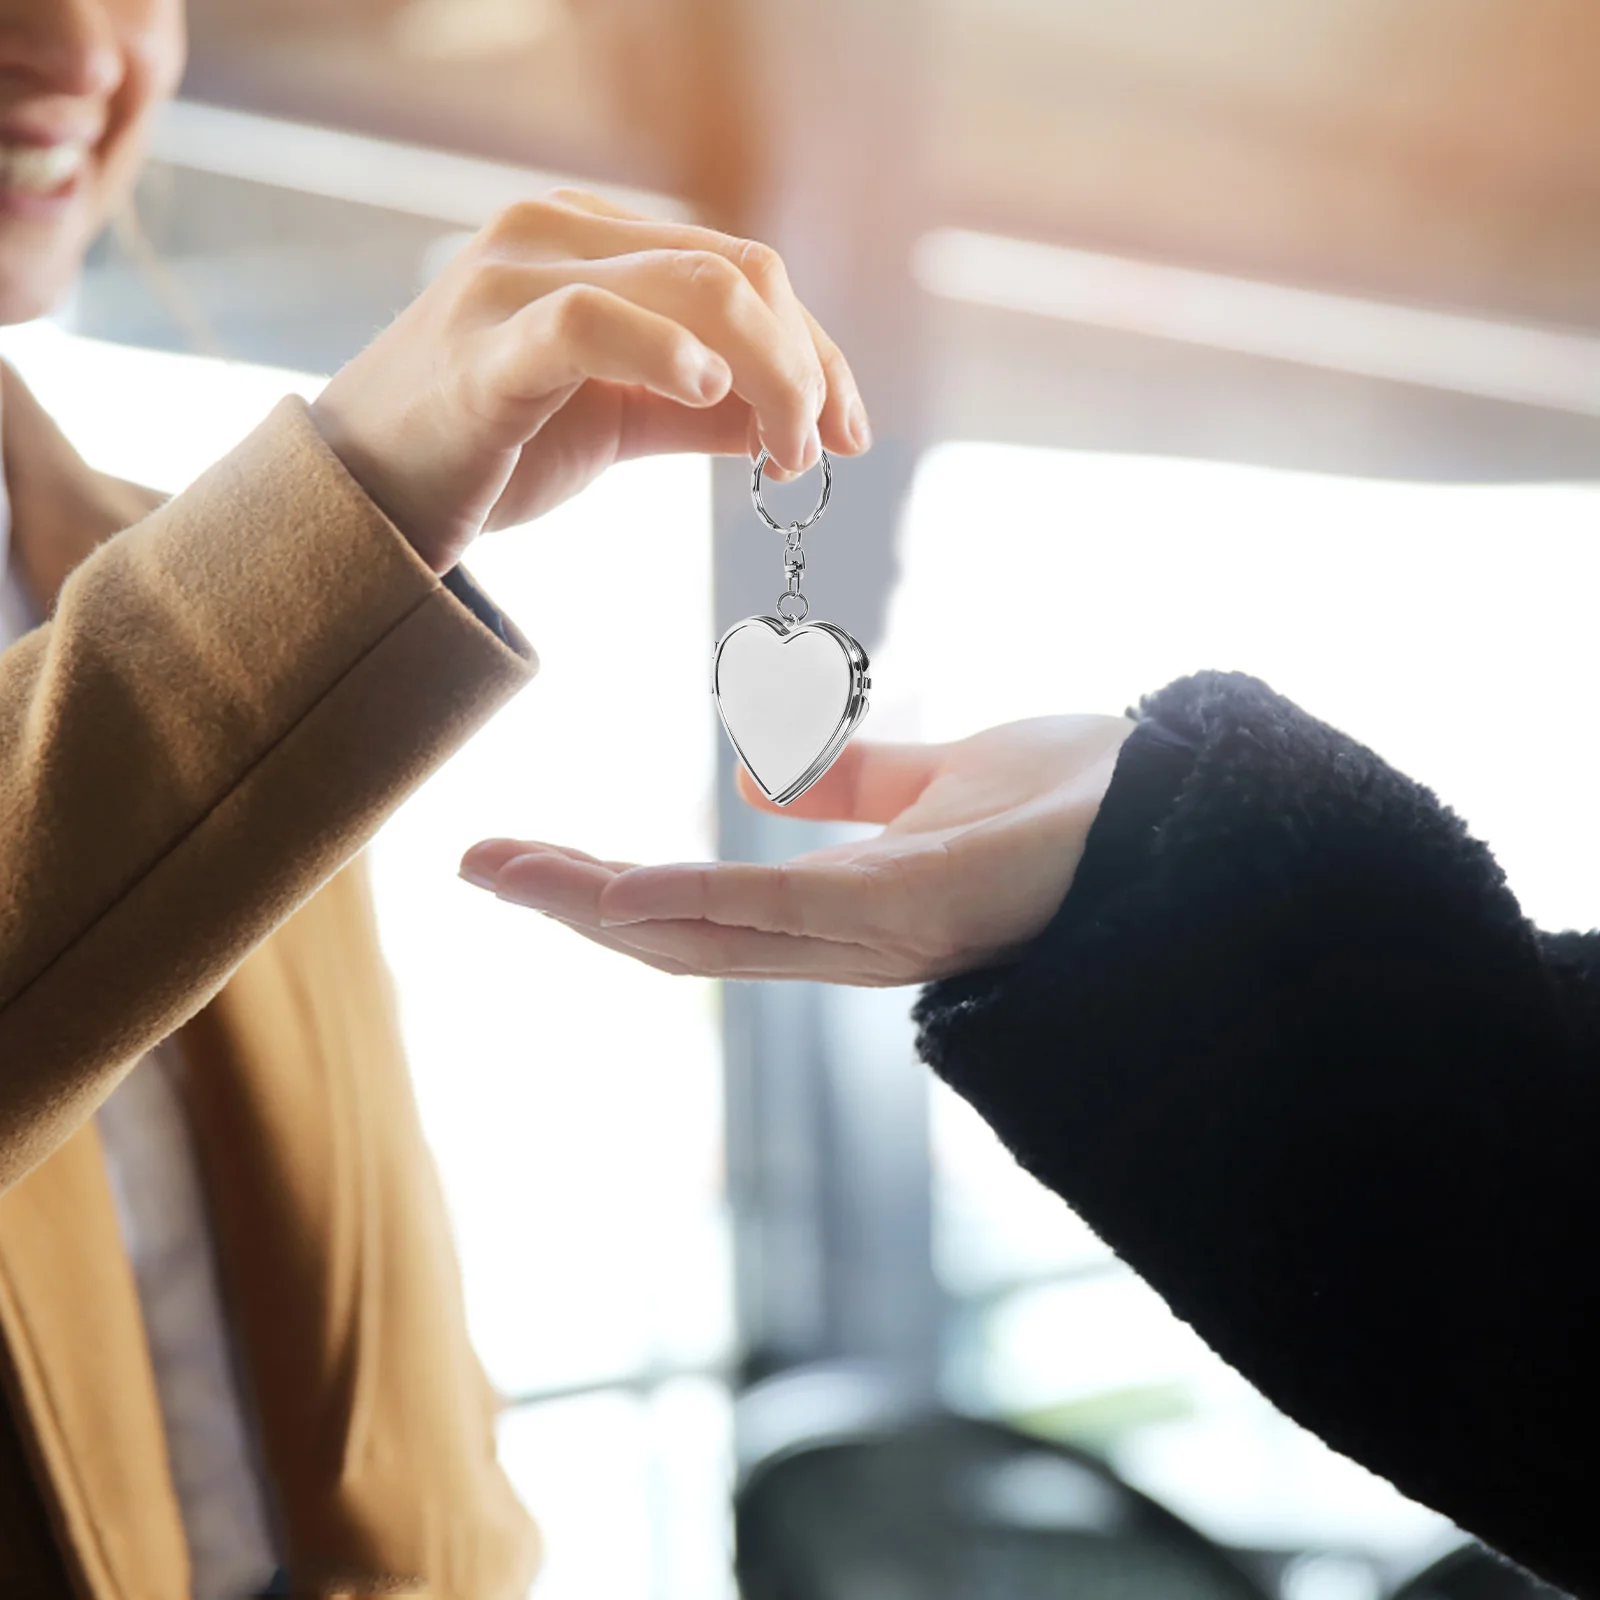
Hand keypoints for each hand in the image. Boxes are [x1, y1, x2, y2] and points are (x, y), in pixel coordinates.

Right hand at [309, 188, 868, 573]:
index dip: (815, 348)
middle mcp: (557, 233)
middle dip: (806, 365)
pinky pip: (592, 321)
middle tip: (823, 453)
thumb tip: (797, 422)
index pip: (740, 269)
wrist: (365, 502)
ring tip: (786, 454)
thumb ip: (701, 410)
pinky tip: (711, 399)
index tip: (850, 431)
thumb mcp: (617, 422)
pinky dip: (666, 353)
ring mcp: (516, 278)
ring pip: (691, 287)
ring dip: (769, 374)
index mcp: (591, 240)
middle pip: (735, 272)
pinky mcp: (487, 344)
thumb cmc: (486, 452)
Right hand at [460, 716, 1135, 985]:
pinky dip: (697, 902)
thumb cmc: (1074, 803)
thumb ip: (848, 783)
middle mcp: (848, 940)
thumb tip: (751, 770)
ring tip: (508, 874)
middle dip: (574, 908)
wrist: (1185, 812)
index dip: (605, 892)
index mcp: (846, 909)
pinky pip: (787, 911)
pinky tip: (620, 890)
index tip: (521, 858)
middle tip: (476, 867)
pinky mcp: (919, 911)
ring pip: (712, 935)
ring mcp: (880, 936)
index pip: (700, 910)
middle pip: (684, 937)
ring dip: (601, 909)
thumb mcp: (938, 779)